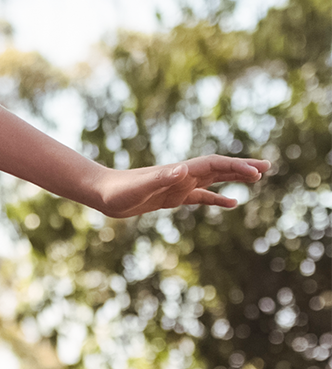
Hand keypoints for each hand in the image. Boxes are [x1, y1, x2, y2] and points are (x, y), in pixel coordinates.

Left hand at [94, 156, 269, 218]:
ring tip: (257, 179)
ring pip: (214, 179)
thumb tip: (184, 170)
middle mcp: (182, 175)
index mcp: (179, 172)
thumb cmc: (118, 190)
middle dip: (242, 168)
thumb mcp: (140, 186)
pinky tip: (232, 203)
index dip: (236, 167)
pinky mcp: (171, 197)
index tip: (257, 173)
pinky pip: (201, 196)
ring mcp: (178, 185)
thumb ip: (162, 178)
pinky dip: (218, 199)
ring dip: (235, 178)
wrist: (101, 193)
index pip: (215, 165)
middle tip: (267, 168)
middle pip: (219, 168)